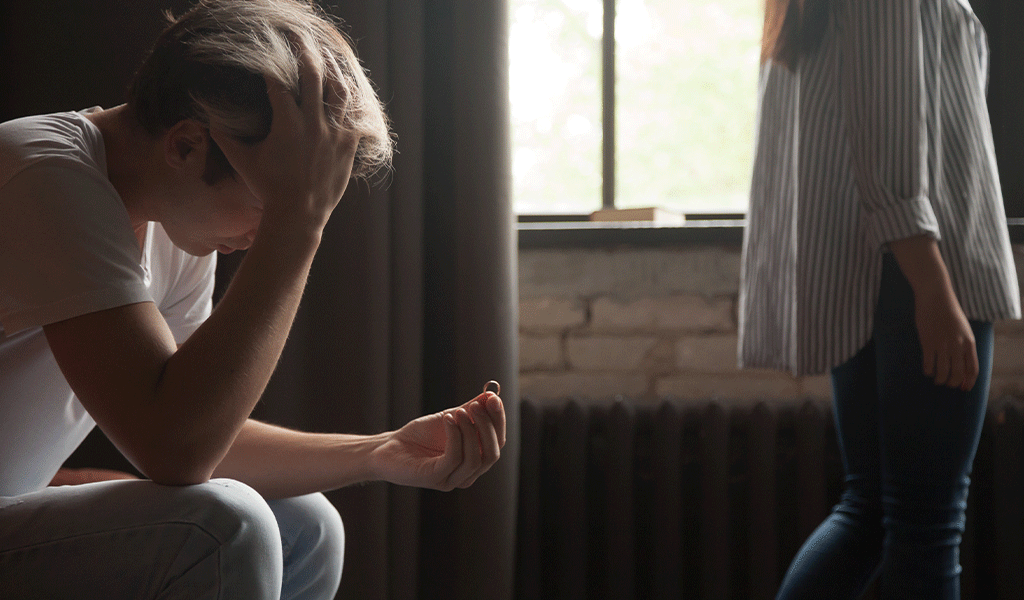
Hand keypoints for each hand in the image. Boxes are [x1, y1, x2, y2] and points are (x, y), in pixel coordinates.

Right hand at [210, 42, 357, 232]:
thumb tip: (206, 119)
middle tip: (299, 40)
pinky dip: (350, 98)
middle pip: (313, 75)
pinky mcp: (348, 144)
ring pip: (339, 90)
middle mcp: (313, 124)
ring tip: (325, 57)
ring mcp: (334, 133)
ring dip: (332, 70)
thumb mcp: (243, 160)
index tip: (268, 57)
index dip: (272, 65)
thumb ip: (225, 136)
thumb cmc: (268, 187)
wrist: (299, 214)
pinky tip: (344, 88)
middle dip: (305, 52)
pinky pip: (354, 113)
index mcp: (287, 124)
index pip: (279, 81)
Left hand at [371, 393, 506, 490]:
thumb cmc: (420, 435)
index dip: (498, 420)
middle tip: (477, 405)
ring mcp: (452, 479)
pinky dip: (455, 436)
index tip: (493, 398)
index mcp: (475, 459)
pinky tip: (447, 419)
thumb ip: (471, 410)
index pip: (498, 442)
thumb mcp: (450, 418)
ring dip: (470, 431)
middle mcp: (467, 474)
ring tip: (457, 412)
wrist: (389, 447)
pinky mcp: (436, 479)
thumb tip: (492, 396)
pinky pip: (454, 458)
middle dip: (488, 427)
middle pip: (492, 454)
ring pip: (475, 459)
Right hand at [914, 287, 977, 390]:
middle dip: (952, 383)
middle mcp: (957, 346)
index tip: (964, 388)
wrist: (935, 297)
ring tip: (936, 379)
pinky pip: (928, 363)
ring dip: (939, 379)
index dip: (969, 382)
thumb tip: (960, 362)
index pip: (972, 369)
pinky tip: (927, 370)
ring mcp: (942, 344)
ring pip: (942, 372)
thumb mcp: (963, 329)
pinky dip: (928, 371)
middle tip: (947, 383)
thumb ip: (963, 345)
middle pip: (957, 374)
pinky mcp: (927, 342)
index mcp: (969, 342)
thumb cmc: (949, 312)